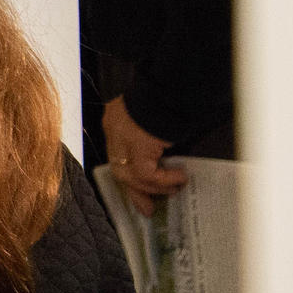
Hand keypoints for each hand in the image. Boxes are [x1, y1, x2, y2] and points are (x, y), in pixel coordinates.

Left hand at [103, 96, 185, 216]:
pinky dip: (164, 180)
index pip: (116, 156)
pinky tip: (179, 178)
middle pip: (119, 169)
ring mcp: (122, 136)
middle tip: (147, 208)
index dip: (128, 176)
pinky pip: (146, 174)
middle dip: (135, 191)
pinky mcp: (136, 144)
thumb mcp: (154, 121)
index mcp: (115, 120)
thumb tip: (162, 164)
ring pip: (130, 175)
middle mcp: (113, 128)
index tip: (138, 192)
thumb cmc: (170, 98)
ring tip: (174, 189)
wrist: (175, 85)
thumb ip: (150, 141)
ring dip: (154, 187)